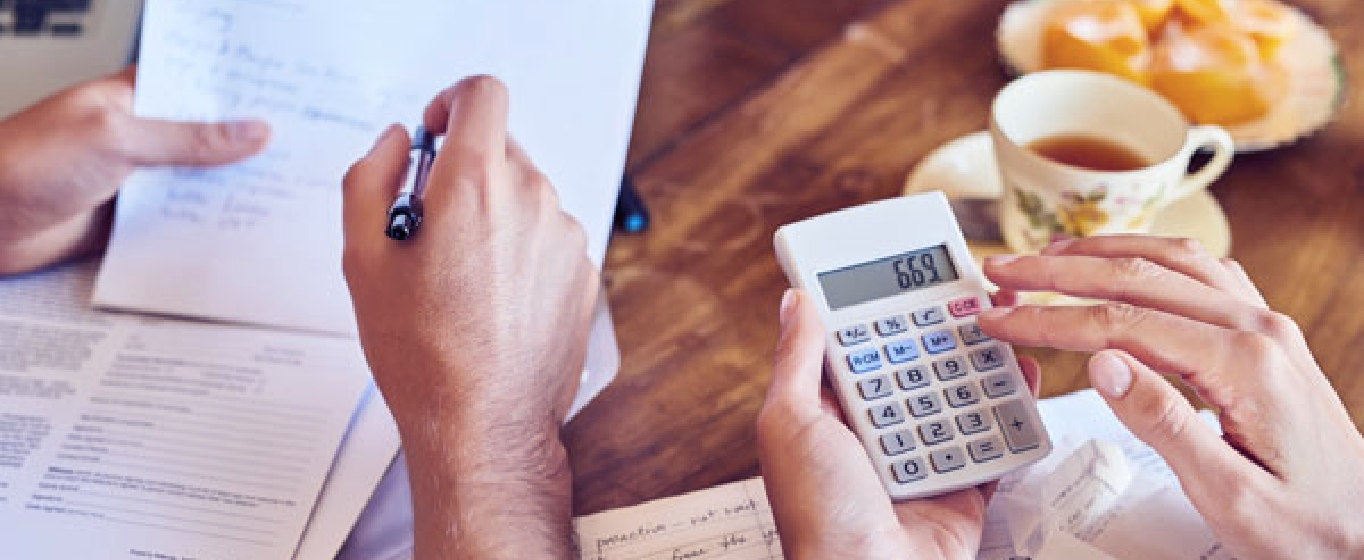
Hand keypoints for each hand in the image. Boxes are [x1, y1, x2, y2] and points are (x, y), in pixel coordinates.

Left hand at [0, 66, 268, 273]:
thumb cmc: (26, 163)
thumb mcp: (118, 138)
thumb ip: (190, 139)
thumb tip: (252, 131)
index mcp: (132, 97)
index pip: (199, 86)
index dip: (241, 92)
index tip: (287, 101)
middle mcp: (138, 135)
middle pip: (207, 138)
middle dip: (248, 146)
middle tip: (298, 151)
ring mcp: (135, 177)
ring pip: (198, 182)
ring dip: (230, 190)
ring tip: (281, 193)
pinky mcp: (130, 217)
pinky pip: (179, 219)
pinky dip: (205, 226)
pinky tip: (237, 229)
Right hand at [342, 76, 598, 558]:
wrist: (484, 424)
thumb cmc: (422, 351)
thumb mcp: (363, 258)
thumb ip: (371, 178)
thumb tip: (399, 142)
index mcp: (478, 183)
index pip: (482, 94)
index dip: (453, 102)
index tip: (436, 132)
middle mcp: (534, 199)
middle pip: (502, 150)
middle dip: (464, 174)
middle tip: (430, 231)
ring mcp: (567, 237)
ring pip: (526, 198)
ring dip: (494, 217)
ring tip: (460, 281)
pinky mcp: (584, 274)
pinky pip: (548, 239)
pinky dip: (521, 252)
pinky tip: (493, 303)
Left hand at [756, 289, 1040, 559]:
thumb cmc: (820, 516)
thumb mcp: (791, 423)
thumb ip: (797, 360)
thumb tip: (793, 302)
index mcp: (825, 418)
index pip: (854, 351)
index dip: (880, 315)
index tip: (906, 279)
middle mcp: (872, 437)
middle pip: (914, 368)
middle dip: (942, 333)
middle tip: (972, 295)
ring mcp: (918, 461)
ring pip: (957, 398)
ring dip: (981, 363)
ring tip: (1003, 324)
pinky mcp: (960, 488)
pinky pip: (991, 443)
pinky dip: (1010, 412)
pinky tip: (1020, 377)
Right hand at [979, 235, 1363, 558]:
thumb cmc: (1306, 527)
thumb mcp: (1230, 496)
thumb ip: (1164, 423)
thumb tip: (1101, 361)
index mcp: (1245, 366)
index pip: (1122, 323)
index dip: (1050, 319)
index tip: (999, 319)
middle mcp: (1259, 330)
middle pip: (1140, 275)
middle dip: (1059, 270)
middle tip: (1002, 271)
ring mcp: (1266, 327)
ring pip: (1173, 260)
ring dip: (1102, 251)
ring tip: (1044, 257)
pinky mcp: (1265, 336)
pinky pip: (1201, 272)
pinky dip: (1147, 256)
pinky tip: (1119, 262)